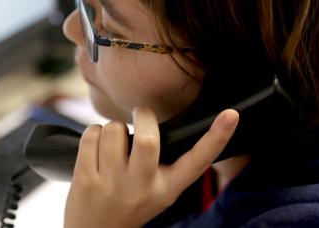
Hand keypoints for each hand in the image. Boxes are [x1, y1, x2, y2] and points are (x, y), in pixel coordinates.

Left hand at [63, 107, 239, 227]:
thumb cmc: (131, 204)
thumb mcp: (160, 191)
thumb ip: (167, 163)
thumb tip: (163, 122)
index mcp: (168, 188)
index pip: (198, 161)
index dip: (217, 136)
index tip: (231, 114)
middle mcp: (143, 187)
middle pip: (147, 138)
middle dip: (143, 115)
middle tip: (140, 117)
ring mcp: (112, 184)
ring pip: (113, 129)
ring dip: (112, 128)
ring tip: (113, 145)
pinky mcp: (86, 178)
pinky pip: (91, 134)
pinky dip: (93, 134)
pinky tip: (96, 151)